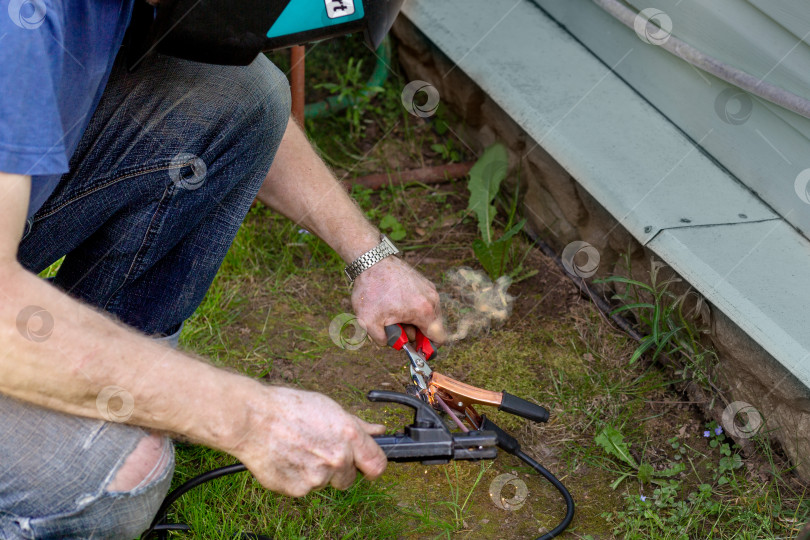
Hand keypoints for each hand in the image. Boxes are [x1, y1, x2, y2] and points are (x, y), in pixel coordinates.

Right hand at [231, 386, 386, 496]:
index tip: (365, 465)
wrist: (253, 420)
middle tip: (320, 452)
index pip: (377, 465)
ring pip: (325, 482)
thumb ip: (357, 424)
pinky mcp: (298, 489)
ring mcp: (318, 477)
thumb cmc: (289, 408)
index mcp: (349, 436)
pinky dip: (297, 478)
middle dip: (339, 469)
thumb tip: (378, 431)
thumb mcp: (329, 407)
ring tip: (298, 450)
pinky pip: (304, 488)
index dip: (372, 466)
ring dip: (316, 472)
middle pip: (350, 478)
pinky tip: (287, 459)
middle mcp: (338, 459)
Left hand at [351, 256, 445, 344]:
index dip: (428, 347)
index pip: (440, 338)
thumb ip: (383, 341)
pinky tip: (395, 302)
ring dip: (413, 319)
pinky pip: (423, 302)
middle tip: (396, 327)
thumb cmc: (371, 290)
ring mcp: (429, 289)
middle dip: (415, 332)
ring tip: (393, 313)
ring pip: (427, 314)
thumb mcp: (369, 322)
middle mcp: (432, 299)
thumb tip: (392, 343)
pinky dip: (412, 306)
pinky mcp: (424, 282)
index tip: (414, 347)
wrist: (371, 260)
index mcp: (424, 312)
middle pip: (433, 327)